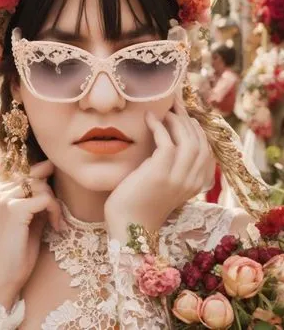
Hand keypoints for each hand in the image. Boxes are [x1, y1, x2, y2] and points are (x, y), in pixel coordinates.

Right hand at [0, 160, 61, 308]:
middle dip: (50, 194)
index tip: (51, 205)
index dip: (44, 183)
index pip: (26, 173)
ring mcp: (2, 199)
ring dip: (53, 203)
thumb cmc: (12, 255)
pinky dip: (55, 210)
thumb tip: (51, 181)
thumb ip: (34, 200)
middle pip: (35, 177)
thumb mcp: (25, 220)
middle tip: (55, 217)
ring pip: (41, 185)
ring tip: (55, 222)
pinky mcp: (14, 209)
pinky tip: (55, 227)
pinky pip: (45, 198)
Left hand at [104, 98, 214, 242]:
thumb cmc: (140, 203)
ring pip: (188, 139)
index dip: (197, 129)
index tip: (185, 115)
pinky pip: (166, 141)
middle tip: (174, 104)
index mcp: (196, 184)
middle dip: (188, 119)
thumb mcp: (164, 185)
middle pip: (200, 141)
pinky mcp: (160, 172)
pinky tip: (149, 118)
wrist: (127, 228)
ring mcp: (178, 177)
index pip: (206, 150)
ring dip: (176, 120)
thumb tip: (169, 140)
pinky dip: (158, 126)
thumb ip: (173, 167)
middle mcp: (192, 181)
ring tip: (164, 110)